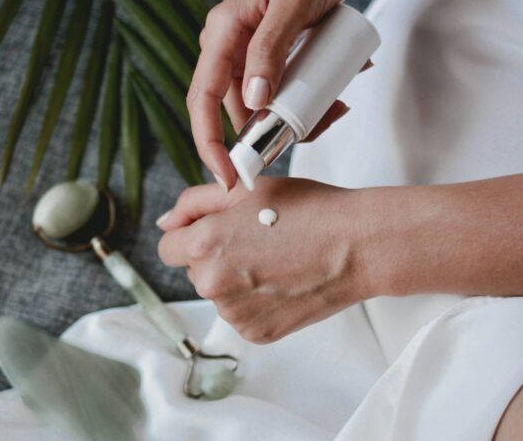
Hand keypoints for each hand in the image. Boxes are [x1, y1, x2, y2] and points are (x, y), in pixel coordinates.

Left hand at [156, 178, 370, 343]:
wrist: (357, 245)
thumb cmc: (308, 210)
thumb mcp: (245, 189)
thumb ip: (194, 203)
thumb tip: (165, 223)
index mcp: (203, 245)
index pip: (169, 247)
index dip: (191, 234)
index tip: (218, 229)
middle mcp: (211, 285)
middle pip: (194, 270)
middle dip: (216, 255)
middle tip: (258, 239)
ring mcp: (234, 313)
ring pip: (219, 293)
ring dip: (236, 279)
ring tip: (276, 259)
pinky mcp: (256, 332)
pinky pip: (242, 314)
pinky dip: (256, 301)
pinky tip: (283, 281)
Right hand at [189, 0, 348, 188]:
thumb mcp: (292, 5)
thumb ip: (270, 49)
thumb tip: (255, 103)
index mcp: (222, 34)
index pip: (202, 100)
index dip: (209, 143)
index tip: (228, 176)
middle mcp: (228, 47)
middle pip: (235, 109)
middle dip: (268, 132)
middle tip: (308, 134)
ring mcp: (247, 52)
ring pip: (262, 104)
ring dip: (295, 116)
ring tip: (334, 105)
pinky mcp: (269, 56)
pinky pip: (279, 90)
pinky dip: (304, 100)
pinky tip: (334, 93)